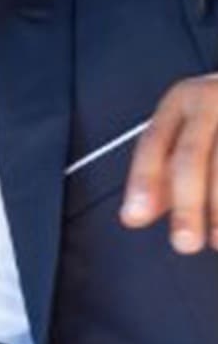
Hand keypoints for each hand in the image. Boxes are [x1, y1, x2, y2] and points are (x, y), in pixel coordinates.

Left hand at [121, 75, 217, 252]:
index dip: (143, 181)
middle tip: (184, 243)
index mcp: (181, 101)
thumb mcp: (182, 132)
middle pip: (192, 156)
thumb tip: (134, 215)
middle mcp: (212, 100)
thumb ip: (158, 174)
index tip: (135, 216)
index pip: (154, 142)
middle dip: (187, 204)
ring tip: (217, 243)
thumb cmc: (215, 116)